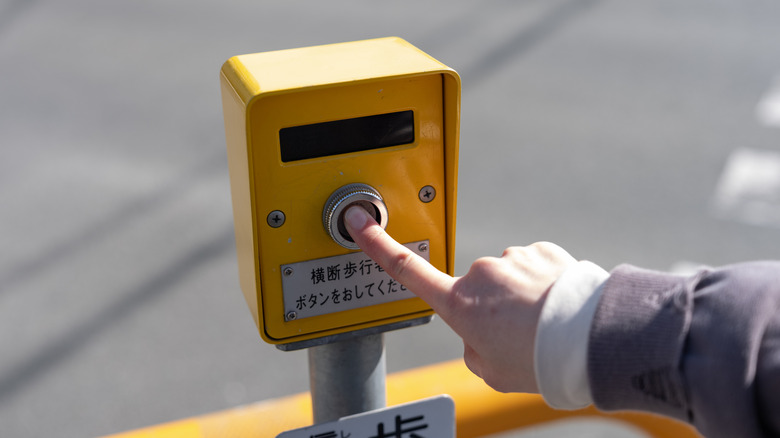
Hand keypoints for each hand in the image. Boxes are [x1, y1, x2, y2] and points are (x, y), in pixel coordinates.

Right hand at [343, 206, 576, 392]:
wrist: (588, 339)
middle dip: (491, 308)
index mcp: (460, 304)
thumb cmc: (537, 360)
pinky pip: (534, 267)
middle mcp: (480, 275)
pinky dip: (543, 284)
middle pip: (475, 289)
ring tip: (544, 323)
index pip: (408, 272)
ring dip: (521, 296)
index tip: (360, 223)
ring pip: (508, 278)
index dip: (379, 247)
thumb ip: (472, 348)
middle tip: (517, 335)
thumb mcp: (490, 372)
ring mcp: (511, 259)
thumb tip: (477, 331)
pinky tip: (557, 305)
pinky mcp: (541, 251)